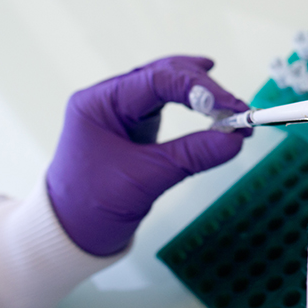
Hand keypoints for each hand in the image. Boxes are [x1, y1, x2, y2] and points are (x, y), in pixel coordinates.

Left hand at [46, 56, 250, 255]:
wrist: (68, 234)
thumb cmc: (92, 206)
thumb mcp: (146, 179)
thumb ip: (192, 156)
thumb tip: (236, 139)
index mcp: (99, 103)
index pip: (158, 80)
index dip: (200, 90)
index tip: (234, 107)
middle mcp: (108, 99)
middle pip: (163, 74)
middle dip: (204, 88)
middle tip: (239, 109)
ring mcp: (120, 110)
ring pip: (166, 84)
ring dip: (200, 91)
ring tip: (232, 105)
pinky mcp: (132, 126)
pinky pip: (165, 102)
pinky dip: (191, 101)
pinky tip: (210, 98)